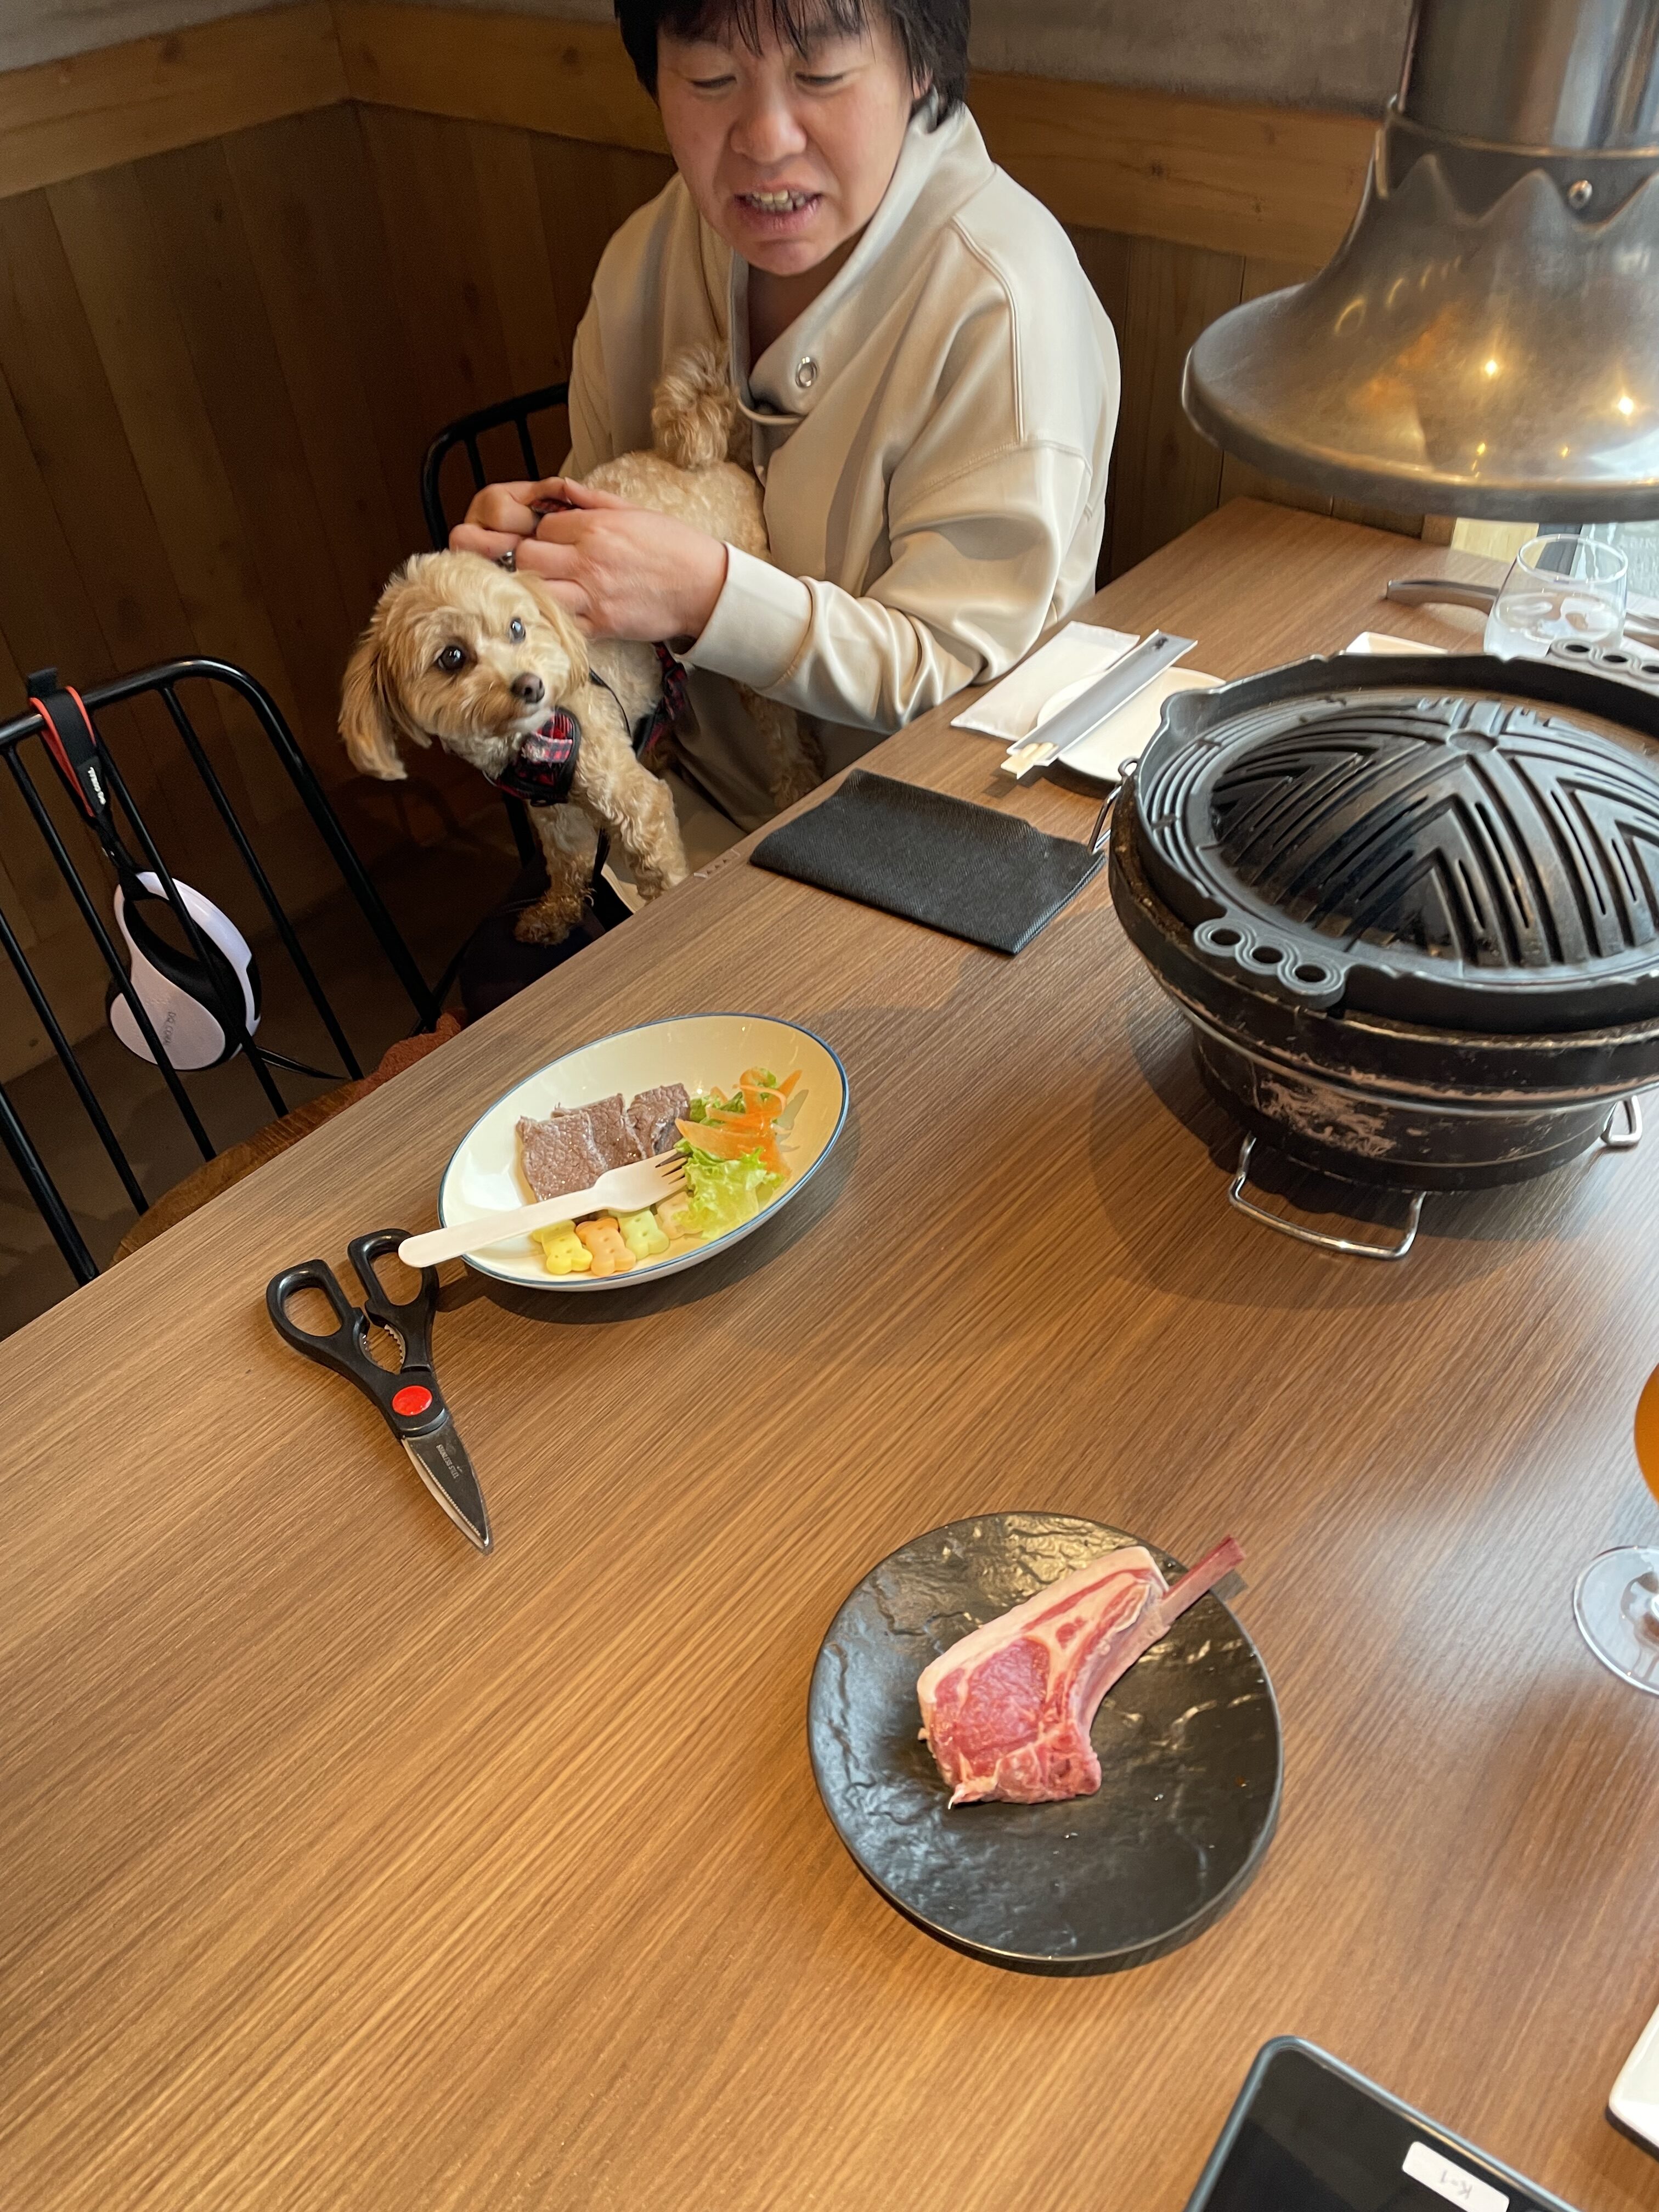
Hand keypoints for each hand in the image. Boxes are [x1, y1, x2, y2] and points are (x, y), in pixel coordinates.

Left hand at [449, 478, 728, 641]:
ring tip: (501, 591)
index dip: (528, 533)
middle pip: (523, 555)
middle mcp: (587, 558)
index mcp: (593, 526)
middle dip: (507, 558)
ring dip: (517, 590)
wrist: (705, 587)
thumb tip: (553, 490)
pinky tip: (531, 619)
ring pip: (534, 589)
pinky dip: (542, 621)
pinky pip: (558, 623)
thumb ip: (586, 499)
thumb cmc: (671, 547)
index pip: (537, 526)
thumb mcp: (630, 510)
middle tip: (497, 562)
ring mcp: (592, 594)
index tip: (530, 540)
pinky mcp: (600, 624)